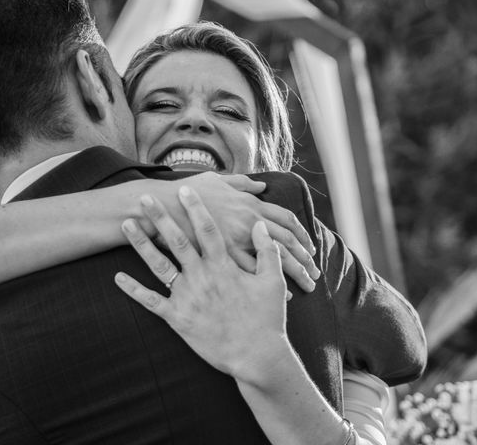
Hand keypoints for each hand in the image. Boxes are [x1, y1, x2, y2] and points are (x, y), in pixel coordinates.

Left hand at [115, 185, 289, 382]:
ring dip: (141, 244)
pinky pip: (151, 301)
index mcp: (224, 266)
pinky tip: (117, 277)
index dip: (195, 208)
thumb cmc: (266, 319)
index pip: (207, 229)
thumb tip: (260, 226)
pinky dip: (133, 290)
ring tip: (127, 225)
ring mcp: (187, 297)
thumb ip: (267, 251)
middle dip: (160, 217)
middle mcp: (202, 277)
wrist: (255, 356)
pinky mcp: (177, 318)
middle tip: (145, 199)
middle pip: (177, 240)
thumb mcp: (273, 281)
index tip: (183, 189)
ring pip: (159, 265)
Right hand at [174, 172, 319, 291]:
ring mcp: (237, 240)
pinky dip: (268, 284)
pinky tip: (277, 294)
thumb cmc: (188, 192)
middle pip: (287, 243)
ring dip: (294, 275)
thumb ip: (241, 184)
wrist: (161, 207)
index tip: (310, 248)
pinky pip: (252, 274)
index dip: (302, 235)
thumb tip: (260, 186)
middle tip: (315, 274)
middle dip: (304, 260)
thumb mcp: (217, 181)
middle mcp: (248, 222)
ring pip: (275, 261)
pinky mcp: (222, 257)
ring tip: (305, 286)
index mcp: (249, 204)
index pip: (286, 220)